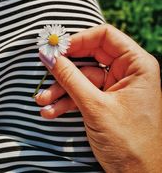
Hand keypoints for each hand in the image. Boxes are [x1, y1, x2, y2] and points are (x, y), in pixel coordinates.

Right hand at [35, 24, 161, 172]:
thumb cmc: (129, 143)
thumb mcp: (95, 106)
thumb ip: (70, 78)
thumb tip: (48, 55)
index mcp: (137, 64)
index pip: (105, 35)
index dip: (79, 38)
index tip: (57, 47)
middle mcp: (127, 71)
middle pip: (90, 55)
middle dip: (66, 66)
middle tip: (46, 68)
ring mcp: (115, 86)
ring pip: (83, 77)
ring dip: (61, 89)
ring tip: (42, 100)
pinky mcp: (105, 100)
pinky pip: (83, 92)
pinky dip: (67, 101)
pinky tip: (51, 111)